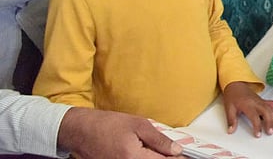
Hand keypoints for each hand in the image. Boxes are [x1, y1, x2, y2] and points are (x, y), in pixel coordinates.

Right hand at [58, 107, 184, 157]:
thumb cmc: (106, 124)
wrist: (80, 131)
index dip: (177, 158)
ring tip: (157, 150)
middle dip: (165, 158)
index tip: (185, 155)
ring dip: (154, 158)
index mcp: (134, 158)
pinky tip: (145, 152)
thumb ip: (159, 140)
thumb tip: (176, 150)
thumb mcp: (138, 125)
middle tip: (173, 151)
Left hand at [222, 82, 272, 137]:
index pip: (255, 116)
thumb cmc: (232, 95)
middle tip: (270, 132)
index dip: (257, 126)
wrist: (235, 84)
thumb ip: (231, 120)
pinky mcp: (263, 100)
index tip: (258, 134)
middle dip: (270, 122)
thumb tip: (231, 130)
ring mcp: (261, 101)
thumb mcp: (229, 108)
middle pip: (266, 112)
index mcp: (248, 104)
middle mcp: (256, 102)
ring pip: (271, 109)